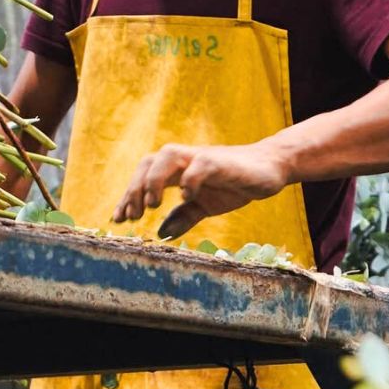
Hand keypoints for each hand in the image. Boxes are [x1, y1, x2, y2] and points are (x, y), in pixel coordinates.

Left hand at [112, 140, 287, 238]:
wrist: (269, 169)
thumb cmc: (234, 184)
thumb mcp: (205, 206)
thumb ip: (184, 216)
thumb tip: (162, 233)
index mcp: (177, 171)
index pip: (143, 176)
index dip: (128, 196)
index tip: (119, 220)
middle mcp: (184, 160)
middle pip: (148, 162)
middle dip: (135, 188)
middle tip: (132, 217)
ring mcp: (201, 157)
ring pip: (167, 155)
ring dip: (154, 179)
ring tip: (152, 205)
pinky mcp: (220, 161)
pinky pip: (199, 165)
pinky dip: (189, 180)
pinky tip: (186, 198)